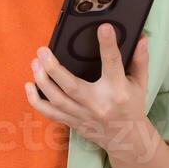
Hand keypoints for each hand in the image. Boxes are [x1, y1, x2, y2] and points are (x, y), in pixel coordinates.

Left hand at [25, 25, 157, 160]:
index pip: (113, 64)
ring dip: (42, 81)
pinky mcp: (72, 122)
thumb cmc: (131, 106)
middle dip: (54, 68)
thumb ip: (140, 59)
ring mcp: (83, 115)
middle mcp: (98, 104)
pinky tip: (28, 85)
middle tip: (42, 50)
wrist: (127, 140)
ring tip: (34, 62)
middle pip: (71, 86)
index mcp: (118, 90)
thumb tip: (140, 37)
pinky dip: (36, 100)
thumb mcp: (140, 83)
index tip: (103, 27)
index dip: (108, 46)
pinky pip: (50, 113)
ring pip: (57, 100)